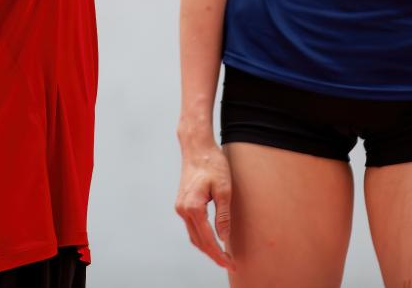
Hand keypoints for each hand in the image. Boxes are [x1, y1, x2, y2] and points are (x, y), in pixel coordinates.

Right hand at [175, 140, 234, 269]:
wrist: (197, 146)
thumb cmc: (212, 163)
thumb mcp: (224, 188)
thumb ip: (223, 215)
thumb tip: (223, 238)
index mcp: (193, 207)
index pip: (207, 239)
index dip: (219, 254)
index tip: (230, 264)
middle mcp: (183, 209)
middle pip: (198, 241)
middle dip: (213, 255)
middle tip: (229, 263)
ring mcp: (180, 206)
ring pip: (193, 236)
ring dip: (206, 248)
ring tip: (222, 256)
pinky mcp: (182, 203)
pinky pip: (191, 226)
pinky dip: (201, 237)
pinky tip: (211, 239)